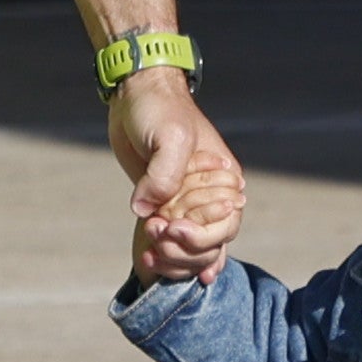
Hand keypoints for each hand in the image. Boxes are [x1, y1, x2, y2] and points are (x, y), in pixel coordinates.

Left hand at [111, 67, 242, 285]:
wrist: (136, 94)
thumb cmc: (160, 110)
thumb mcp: (171, 138)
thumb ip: (164, 176)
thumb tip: (146, 211)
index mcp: (224, 180)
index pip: (224, 225)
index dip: (199, 236)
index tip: (170, 228)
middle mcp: (209, 194)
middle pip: (209, 242)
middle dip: (183, 249)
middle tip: (154, 234)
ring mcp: (186, 200)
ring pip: (191, 246)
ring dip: (172, 257)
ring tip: (148, 255)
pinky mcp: (162, 202)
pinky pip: (171, 237)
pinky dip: (167, 255)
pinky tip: (156, 267)